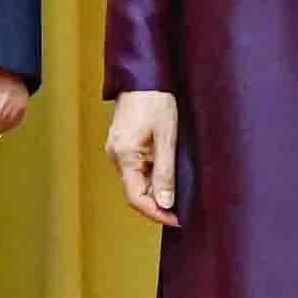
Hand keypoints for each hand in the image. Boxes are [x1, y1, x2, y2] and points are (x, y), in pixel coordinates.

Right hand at [108, 89, 181, 225]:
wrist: (144, 78)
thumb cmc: (156, 102)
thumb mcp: (167, 139)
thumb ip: (165, 173)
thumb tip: (166, 203)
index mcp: (125, 156)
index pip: (136, 198)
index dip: (156, 213)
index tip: (176, 220)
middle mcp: (116, 156)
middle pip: (134, 192)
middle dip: (156, 204)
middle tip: (181, 210)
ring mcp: (116, 150)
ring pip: (134, 181)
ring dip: (153, 191)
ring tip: (177, 192)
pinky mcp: (122, 144)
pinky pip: (134, 169)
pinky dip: (149, 177)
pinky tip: (165, 175)